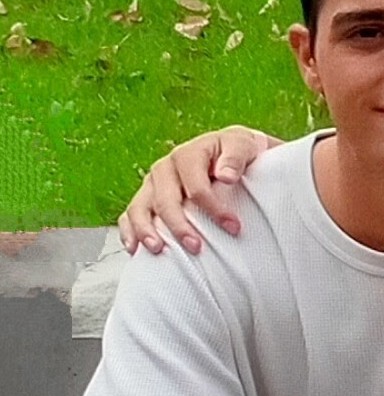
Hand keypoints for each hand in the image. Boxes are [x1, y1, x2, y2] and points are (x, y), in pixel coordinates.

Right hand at [120, 124, 276, 252]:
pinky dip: (129, 231)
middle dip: (179, 226)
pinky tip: (134, 249)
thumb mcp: (243, 146)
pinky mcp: (146, 197)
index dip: (213, 207)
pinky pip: (130, 215)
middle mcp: (165, 168)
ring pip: (140, 208)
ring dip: (146, 230)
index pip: (195, 185)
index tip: (233, 227)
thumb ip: (235, 158)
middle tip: (196, 247)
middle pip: (165, 200)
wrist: (230, 150)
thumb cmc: (237, 150)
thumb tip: (226, 176)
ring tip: (158, 249)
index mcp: (187, 155)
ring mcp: (152, 184)